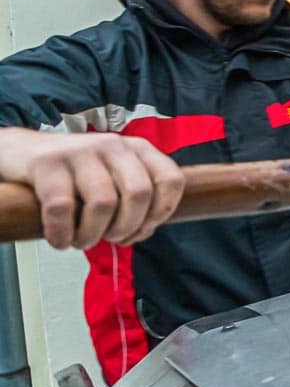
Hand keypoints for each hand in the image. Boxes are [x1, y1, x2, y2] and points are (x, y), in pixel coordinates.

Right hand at [0, 127, 184, 249]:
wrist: (22, 153)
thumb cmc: (76, 175)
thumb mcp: (115, 176)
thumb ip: (136, 199)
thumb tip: (144, 231)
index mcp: (138, 149)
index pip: (171, 180)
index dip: (161, 213)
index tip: (143, 230)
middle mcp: (114, 145)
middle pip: (139, 194)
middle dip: (127, 227)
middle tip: (110, 239)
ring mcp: (81, 150)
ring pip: (103, 203)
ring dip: (93, 235)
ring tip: (82, 241)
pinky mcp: (48, 162)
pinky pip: (62, 207)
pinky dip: (62, 233)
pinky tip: (60, 240)